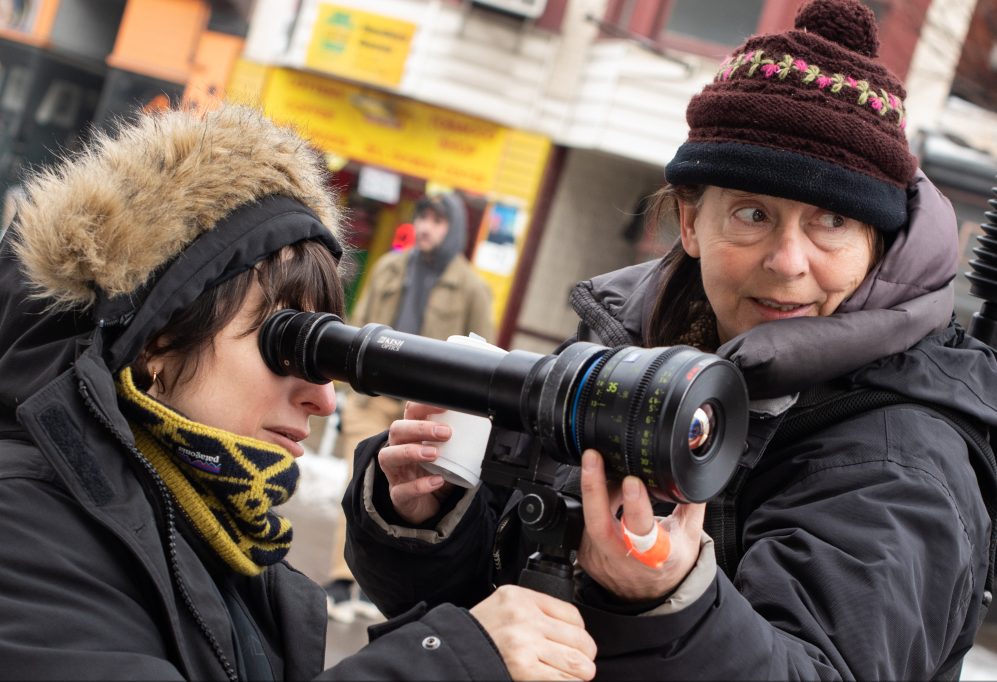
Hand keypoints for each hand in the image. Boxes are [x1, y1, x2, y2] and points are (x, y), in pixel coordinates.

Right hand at [378, 402, 455, 523]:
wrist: (427, 506)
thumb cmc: (435, 472)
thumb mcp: (447, 454)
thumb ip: (458, 442)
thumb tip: (484, 430)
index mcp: (410, 435)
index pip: (409, 413)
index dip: (422, 406)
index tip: (444, 406)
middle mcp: (398, 450)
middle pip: (397, 430)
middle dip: (419, 428)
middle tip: (445, 432)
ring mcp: (395, 473)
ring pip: (388, 456)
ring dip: (411, 452)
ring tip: (434, 454)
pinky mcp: (398, 495)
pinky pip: (401, 490)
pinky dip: (419, 486)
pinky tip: (437, 481)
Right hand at [470, 585, 596, 680]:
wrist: (455, 650)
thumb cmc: (482, 630)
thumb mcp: (506, 604)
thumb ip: (536, 609)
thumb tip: (572, 630)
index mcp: (522, 598)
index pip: (572, 614)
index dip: (580, 632)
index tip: (577, 642)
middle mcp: (525, 617)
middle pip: (579, 639)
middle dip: (586, 655)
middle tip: (583, 662)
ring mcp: (524, 643)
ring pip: (576, 662)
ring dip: (582, 672)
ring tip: (577, 674)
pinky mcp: (523, 667)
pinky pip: (561, 679)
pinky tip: (564, 680)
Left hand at [577, 449, 704, 601]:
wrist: (650, 597)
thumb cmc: (670, 565)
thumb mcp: (690, 537)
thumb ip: (691, 504)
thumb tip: (694, 474)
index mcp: (655, 556)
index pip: (642, 531)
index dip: (636, 507)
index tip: (633, 482)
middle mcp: (623, 559)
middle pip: (600, 523)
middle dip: (593, 487)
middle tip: (592, 457)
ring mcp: (600, 559)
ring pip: (590, 518)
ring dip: (598, 490)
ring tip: (607, 468)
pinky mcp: (586, 556)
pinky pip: (585, 522)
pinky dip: (595, 502)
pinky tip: (604, 491)